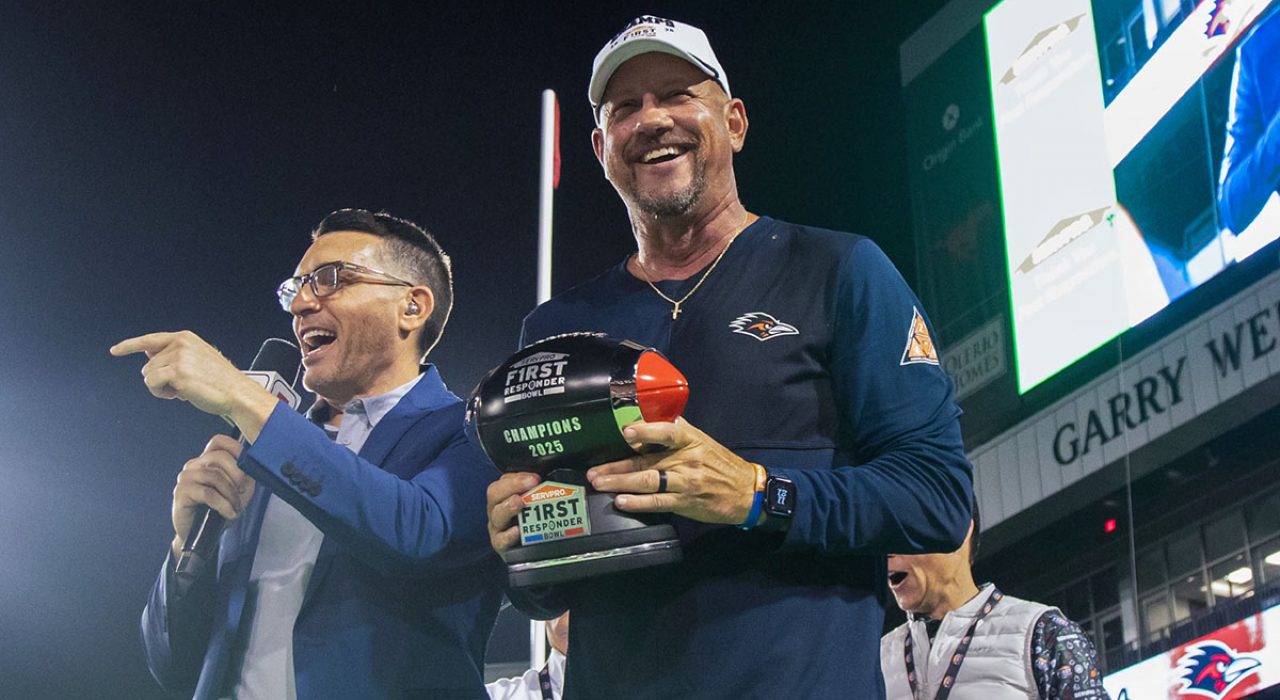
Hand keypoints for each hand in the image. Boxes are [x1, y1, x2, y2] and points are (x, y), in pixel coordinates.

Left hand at [110, 331, 278, 440]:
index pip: (150, 339)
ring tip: (184, 389)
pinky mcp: (176, 373)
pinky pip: (152, 384)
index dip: (129, 345)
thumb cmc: (221, 380)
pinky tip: (179, 394)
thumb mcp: (197, 359)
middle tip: (183, 385)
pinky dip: (161, 393)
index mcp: (185, 338)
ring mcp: (178, 357)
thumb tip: (149, 352)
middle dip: (160, 378)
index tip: (115, 350)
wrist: (237, 392)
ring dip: (161, 387)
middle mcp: (180, 344)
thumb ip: (173, 354)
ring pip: (148, 375)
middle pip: (147, 364)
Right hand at [170, 435, 254, 558]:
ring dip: (231, 494)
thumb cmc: (218, 512)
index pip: (219, 442)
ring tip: (236, 507)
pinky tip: (229, 513)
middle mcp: (194, 465)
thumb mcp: (239, 493)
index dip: (236, 449)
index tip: (247, 467)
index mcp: (207, 461)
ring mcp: (186, 478)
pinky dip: (223, 504)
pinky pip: (207, 493)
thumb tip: (254, 466)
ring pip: (214, 475)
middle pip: (219, 457)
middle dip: (237, 475)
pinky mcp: (181, 493)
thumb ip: (247, 477)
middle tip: (242, 492)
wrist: (201, 536)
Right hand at [486, 471, 540, 555]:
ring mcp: (498, 528)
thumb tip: (553, 480)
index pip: (504, 480)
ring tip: (520, 502)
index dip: (518, 477)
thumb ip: (541, 490)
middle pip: (495, 493)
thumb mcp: (538, 502)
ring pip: (497, 515)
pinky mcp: (501, 546)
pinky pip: (501, 540)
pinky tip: (518, 531)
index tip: (535, 477)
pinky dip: (509, 535)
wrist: (535, 550)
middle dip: (513, 486)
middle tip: (531, 483)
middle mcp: (498, 510)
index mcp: (505, 496)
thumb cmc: (537, 521)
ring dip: (509, 506)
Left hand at [587, 418, 757, 524]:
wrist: (747, 491)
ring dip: (620, 483)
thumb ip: (676, 431)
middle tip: (594, 470)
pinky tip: (622, 502)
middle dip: (617, 466)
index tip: (626, 432)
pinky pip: (658, 502)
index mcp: (690, 439)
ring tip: (600, 483)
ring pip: (648, 482)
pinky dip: (638, 503)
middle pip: (647, 462)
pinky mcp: (685, 502)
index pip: (668, 432)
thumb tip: (646, 419)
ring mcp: (685, 482)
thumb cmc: (719, 463)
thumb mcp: (702, 440)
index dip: (646, 431)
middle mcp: (687, 460)